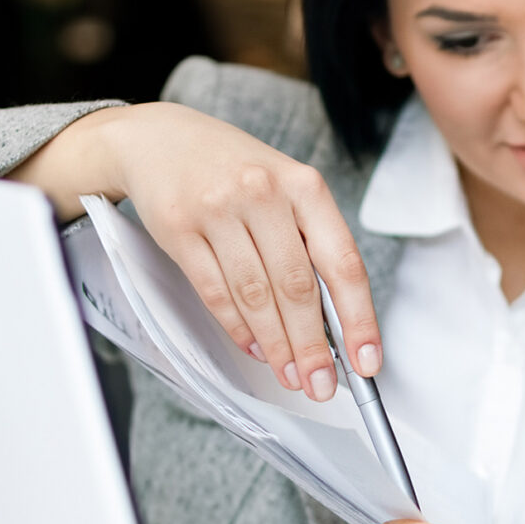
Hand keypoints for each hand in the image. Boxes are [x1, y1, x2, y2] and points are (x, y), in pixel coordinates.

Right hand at [13, 104, 380, 398]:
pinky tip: (254, 348)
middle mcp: (263, 194)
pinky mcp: (179, 228)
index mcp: (304, 185)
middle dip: (313, 346)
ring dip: (276, 344)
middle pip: (297, 288)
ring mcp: (218, 210)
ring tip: (290, 375)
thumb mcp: (283, 187)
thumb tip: (335, 320)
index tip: (367, 362)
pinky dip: (238, 327)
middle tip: (322, 385)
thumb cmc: (233, 169)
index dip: (359, 319)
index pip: (342, 263)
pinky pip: (215, 291)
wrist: (157, 137)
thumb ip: (309, 242)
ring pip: (256, 295)